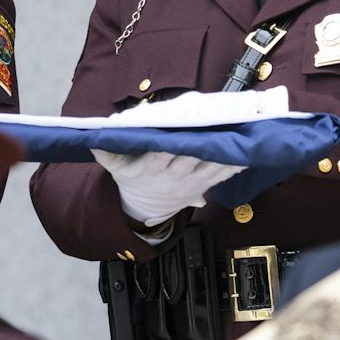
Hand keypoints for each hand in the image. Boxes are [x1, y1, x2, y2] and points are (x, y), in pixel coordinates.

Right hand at [92, 149, 244, 225]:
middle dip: (202, 147)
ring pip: (208, 169)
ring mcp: (189, 184)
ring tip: (239, 142)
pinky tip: (247, 157)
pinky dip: (233, 168)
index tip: (180, 136)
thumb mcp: (115, 169)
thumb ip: (106, 154)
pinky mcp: (201, 187)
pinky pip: (219, 177)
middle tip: (217, 129)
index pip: (161, 158)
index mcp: (151, 170)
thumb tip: (93, 139)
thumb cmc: (131, 180)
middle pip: (189, 162)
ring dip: (223, 157)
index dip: (170, 149)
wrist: (143, 210)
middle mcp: (172, 177)